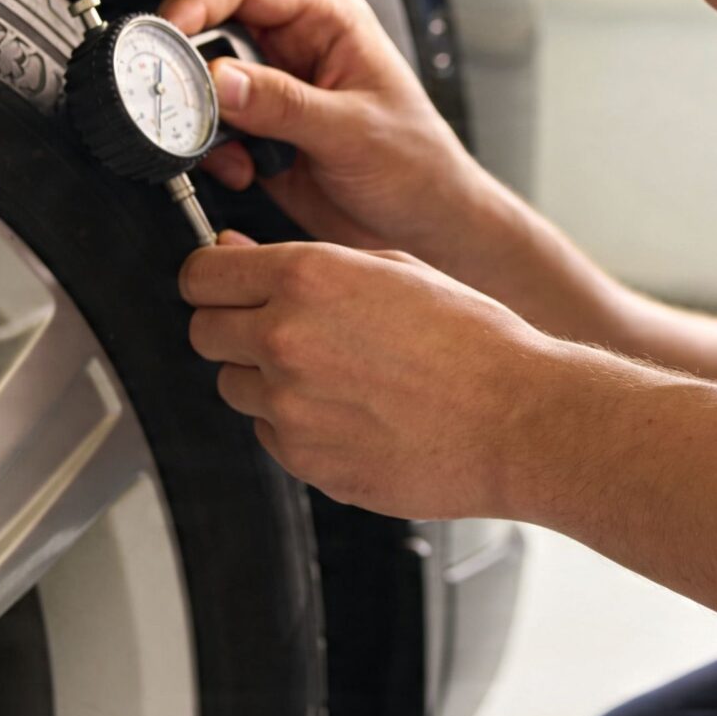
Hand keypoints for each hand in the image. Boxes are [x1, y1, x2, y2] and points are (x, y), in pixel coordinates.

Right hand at [160, 0, 484, 256]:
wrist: (424, 228)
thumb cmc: (416, 165)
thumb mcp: (352, 131)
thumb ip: (283, 104)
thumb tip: (220, 80)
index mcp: (326, 18)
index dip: (196, 2)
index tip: (168, 34)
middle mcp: (293, 45)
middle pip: (210, 33)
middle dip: (193, 73)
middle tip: (186, 107)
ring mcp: (273, 90)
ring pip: (202, 85)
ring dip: (205, 121)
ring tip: (233, 152)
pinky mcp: (259, 132)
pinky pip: (211, 129)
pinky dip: (215, 152)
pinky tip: (247, 171)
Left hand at [180, 230, 572, 519]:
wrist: (516, 420)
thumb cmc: (472, 342)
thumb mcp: (393, 268)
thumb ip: (306, 261)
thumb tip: (238, 255)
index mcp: (306, 278)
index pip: (201, 275)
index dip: (212, 279)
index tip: (226, 286)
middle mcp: (285, 340)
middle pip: (203, 333)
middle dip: (233, 328)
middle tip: (283, 332)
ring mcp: (289, 407)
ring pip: (234, 388)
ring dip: (266, 380)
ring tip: (336, 377)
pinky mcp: (304, 460)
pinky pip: (270, 435)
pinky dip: (296, 426)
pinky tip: (352, 413)